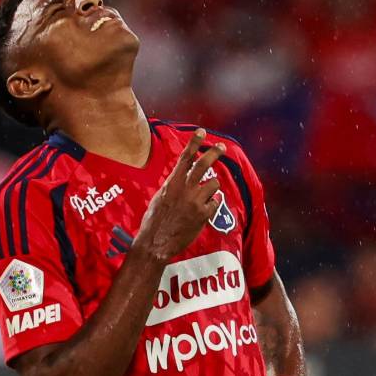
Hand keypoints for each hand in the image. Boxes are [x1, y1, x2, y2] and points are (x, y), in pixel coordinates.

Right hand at [137, 130, 225, 261]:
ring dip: (212, 187)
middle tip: (221, 147)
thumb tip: (181, 178)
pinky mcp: (204, 215)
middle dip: (215, 153)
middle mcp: (185, 189)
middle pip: (204, 164)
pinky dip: (212, 204)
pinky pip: (215, 202)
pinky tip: (203, 211)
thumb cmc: (154, 221)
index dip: (194, 143)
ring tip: (205, 195)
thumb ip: (173, 186)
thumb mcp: (159, 198)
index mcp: (172, 183)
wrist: (156, 243)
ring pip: (214, 184)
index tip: (202, 132)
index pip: (185, 157)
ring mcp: (196, 201)